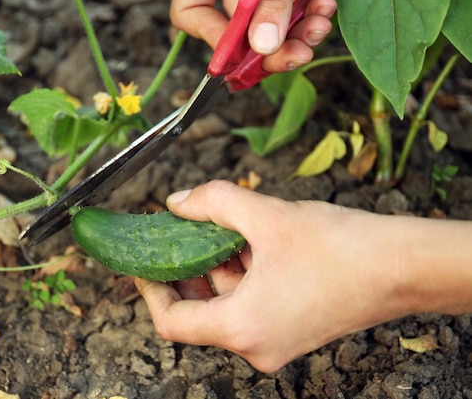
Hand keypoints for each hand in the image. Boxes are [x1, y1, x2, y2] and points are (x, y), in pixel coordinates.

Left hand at [135, 180, 471, 371]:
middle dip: (186, 268)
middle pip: (199, 310)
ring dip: (217, 266)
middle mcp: (256, 345)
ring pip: (226, 303)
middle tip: (177, 234)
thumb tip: (177, 202)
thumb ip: (212, 203)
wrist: (402, 267)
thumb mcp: (266, 216)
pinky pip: (250, 304)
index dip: (150, 289)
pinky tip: (248, 241)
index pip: (173, 321)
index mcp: (242, 328)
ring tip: (220, 228)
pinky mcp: (291, 329)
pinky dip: (242, 274)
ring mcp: (275, 341)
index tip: (143, 262)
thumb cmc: (342, 250)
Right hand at [170, 0, 336, 70]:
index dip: (217, 41)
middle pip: (239, 29)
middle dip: (274, 48)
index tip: (249, 52)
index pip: (192, 15)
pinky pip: (291, 3)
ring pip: (271, 21)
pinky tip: (324, 4)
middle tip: (299, 54)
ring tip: (320, 24)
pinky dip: (311, 8)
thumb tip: (266, 48)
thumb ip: (264, 3)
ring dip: (300, 29)